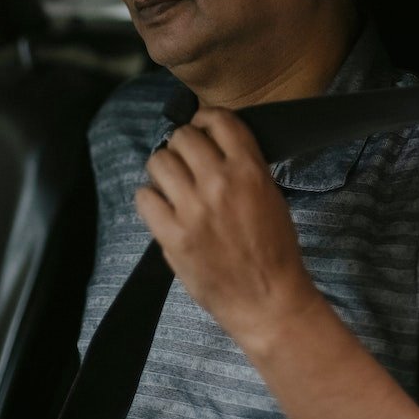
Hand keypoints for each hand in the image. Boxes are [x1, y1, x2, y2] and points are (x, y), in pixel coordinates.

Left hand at [135, 107, 320, 350]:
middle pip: (183, 137)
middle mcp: (219, 182)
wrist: (267, 299)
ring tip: (172, 183)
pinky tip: (163, 207)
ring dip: (164, 168)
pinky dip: (150, 198)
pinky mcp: (171, 235)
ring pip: (159, 161)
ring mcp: (192, 209)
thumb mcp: (270, 195)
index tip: (202, 128)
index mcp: (249, 170)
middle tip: (187, 161)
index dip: (205, 119)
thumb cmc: (274, 248)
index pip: (219, 120)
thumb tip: (214, 145)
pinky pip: (144, 196)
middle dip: (183, 145)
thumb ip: (243, 166)